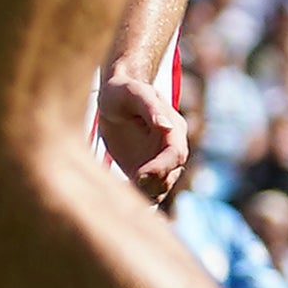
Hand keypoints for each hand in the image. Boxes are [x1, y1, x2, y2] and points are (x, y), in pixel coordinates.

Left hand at [94, 70, 193, 208]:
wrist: (112, 97)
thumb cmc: (123, 90)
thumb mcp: (134, 93)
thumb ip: (150, 107)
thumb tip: (166, 126)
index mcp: (173, 130)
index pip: (175, 154)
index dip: (161, 167)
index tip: (140, 175)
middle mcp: (169, 149)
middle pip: (170, 174)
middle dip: (154, 183)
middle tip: (132, 183)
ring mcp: (156, 161)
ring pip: (161, 186)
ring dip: (147, 193)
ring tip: (126, 192)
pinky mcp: (141, 170)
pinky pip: (146, 190)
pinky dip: (137, 197)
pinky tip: (120, 196)